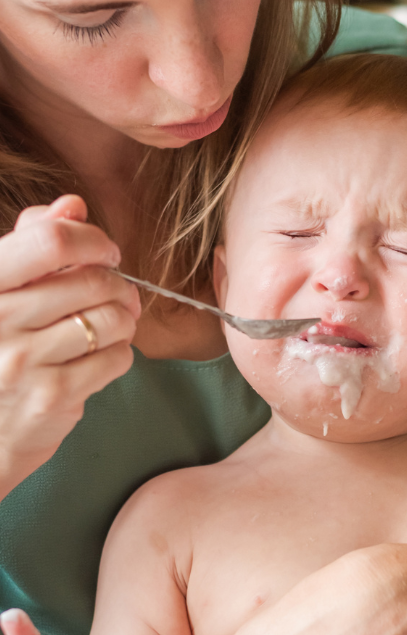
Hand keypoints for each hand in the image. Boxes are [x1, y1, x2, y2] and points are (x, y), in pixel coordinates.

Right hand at [0, 195, 140, 495]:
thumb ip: (31, 242)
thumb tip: (72, 204)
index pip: (49, 241)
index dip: (92, 240)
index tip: (105, 252)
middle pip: (92, 282)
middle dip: (116, 284)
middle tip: (116, 292)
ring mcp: (22, 361)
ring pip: (112, 320)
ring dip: (123, 319)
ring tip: (111, 323)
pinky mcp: (52, 397)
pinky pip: (117, 358)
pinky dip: (120, 352)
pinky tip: (101, 355)